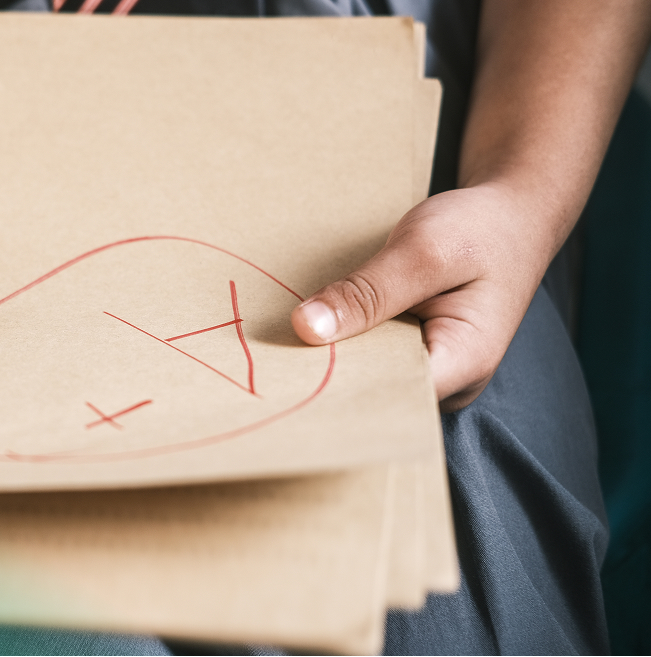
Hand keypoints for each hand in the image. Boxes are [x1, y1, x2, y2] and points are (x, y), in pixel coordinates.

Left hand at [291, 183, 555, 411]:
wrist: (510, 215)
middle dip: (325, 376)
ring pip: (367, 376)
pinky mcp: (412, 354)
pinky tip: (309, 330)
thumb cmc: (479, 229)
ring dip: (330, 357)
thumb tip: (306, 329)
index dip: (338, 392)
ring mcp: (430, 370)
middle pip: (374, 394)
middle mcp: (448, 381)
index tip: (287, 378)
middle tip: (270, 362)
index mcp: (463, 364)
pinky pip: (370, 357)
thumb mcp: (423, 250)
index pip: (389, 400)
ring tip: (281, 348)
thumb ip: (367, 292)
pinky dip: (343, 341)